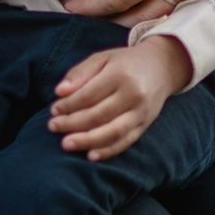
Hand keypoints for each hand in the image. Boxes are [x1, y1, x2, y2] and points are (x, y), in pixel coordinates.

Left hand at [49, 38, 190, 159]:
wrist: (162, 67)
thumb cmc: (124, 62)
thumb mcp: (101, 58)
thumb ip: (80, 73)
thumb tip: (59, 92)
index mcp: (120, 75)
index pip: (89, 95)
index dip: (69, 105)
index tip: (53, 110)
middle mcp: (134, 95)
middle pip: (99, 115)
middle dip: (72, 124)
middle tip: (52, 127)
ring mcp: (141, 113)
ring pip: (112, 132)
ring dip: (87, 141)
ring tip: (66, 144)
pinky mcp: (145, 125)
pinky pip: (126, 141)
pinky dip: (109, 151)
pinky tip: (91, 155)